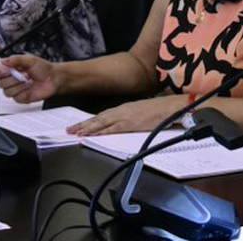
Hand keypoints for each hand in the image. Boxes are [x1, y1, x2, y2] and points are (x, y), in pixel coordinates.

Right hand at [0, 54, 56, 102]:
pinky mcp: (20, 98)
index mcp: (9, 69)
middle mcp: (9, 80)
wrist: (54, 78)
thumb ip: (16, 59)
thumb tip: (3, 61)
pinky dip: (24, 92)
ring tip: (28, 80)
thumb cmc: (42, 68)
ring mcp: (14, 90)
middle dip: (12, 78)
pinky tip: (30, 87)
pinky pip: (16, 98)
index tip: (5, 70)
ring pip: (7, 92)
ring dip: (19, 85)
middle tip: (23, 74)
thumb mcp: (30, 59)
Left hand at [66, 96, 185, 135]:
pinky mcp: (130, 123)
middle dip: (83, 125)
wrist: (173, 107)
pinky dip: (100, 132)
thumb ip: (134, 118)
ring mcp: (126, 116)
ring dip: (87, 128)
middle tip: (69, 130)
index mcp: (126, 108)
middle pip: (99, 118)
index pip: (104, 115)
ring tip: (75, 133)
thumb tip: (129, 124)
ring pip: (101, 123)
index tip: (80, 125)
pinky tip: (92, 135)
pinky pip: (112, 128)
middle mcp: (123, 110)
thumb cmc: (163, 110)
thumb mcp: (145, 113)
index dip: (91, 121)